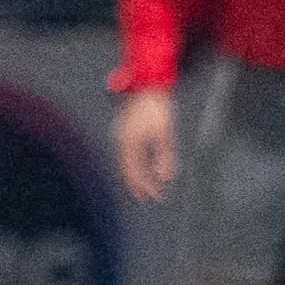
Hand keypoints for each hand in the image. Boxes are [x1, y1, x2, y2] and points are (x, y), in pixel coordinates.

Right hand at [112, 86, 177, 201]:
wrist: (147, 86)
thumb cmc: (158, 109)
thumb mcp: (165, 134)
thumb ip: (165, 156)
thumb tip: (166, 177)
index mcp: (129, 144)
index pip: (136, 172)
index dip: (145, 187)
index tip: (156, 197)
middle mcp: (120, 141)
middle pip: (127, 169)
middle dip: (138, 185)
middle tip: (149, 198)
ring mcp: (119, 135)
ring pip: (125, 162)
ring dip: (135, 175)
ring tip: (145, 187)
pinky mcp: (122, 131)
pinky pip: (126, 153)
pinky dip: (133, 163)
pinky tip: (142, 167)